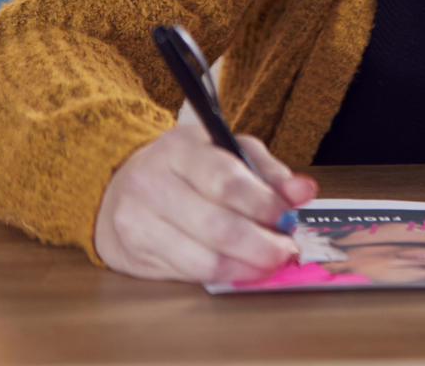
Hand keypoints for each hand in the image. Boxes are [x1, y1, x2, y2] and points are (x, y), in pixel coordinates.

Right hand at [93, 111, 316, 283]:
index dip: (263, 205)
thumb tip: (303, 191)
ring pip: (202, 259)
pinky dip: (222, 275)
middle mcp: (151, 182)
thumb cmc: (186, 168)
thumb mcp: (227, 152)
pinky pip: (187, 275)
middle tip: (287, 251)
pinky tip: (240, 268)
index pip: (226, 181)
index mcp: (180, 148)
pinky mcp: (132, 254)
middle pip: (216, 226)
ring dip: (246, 266)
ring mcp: (136, 220)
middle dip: (261, 244)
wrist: (121, 186)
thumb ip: (266, 171)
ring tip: (269, 263)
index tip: (289, 218)